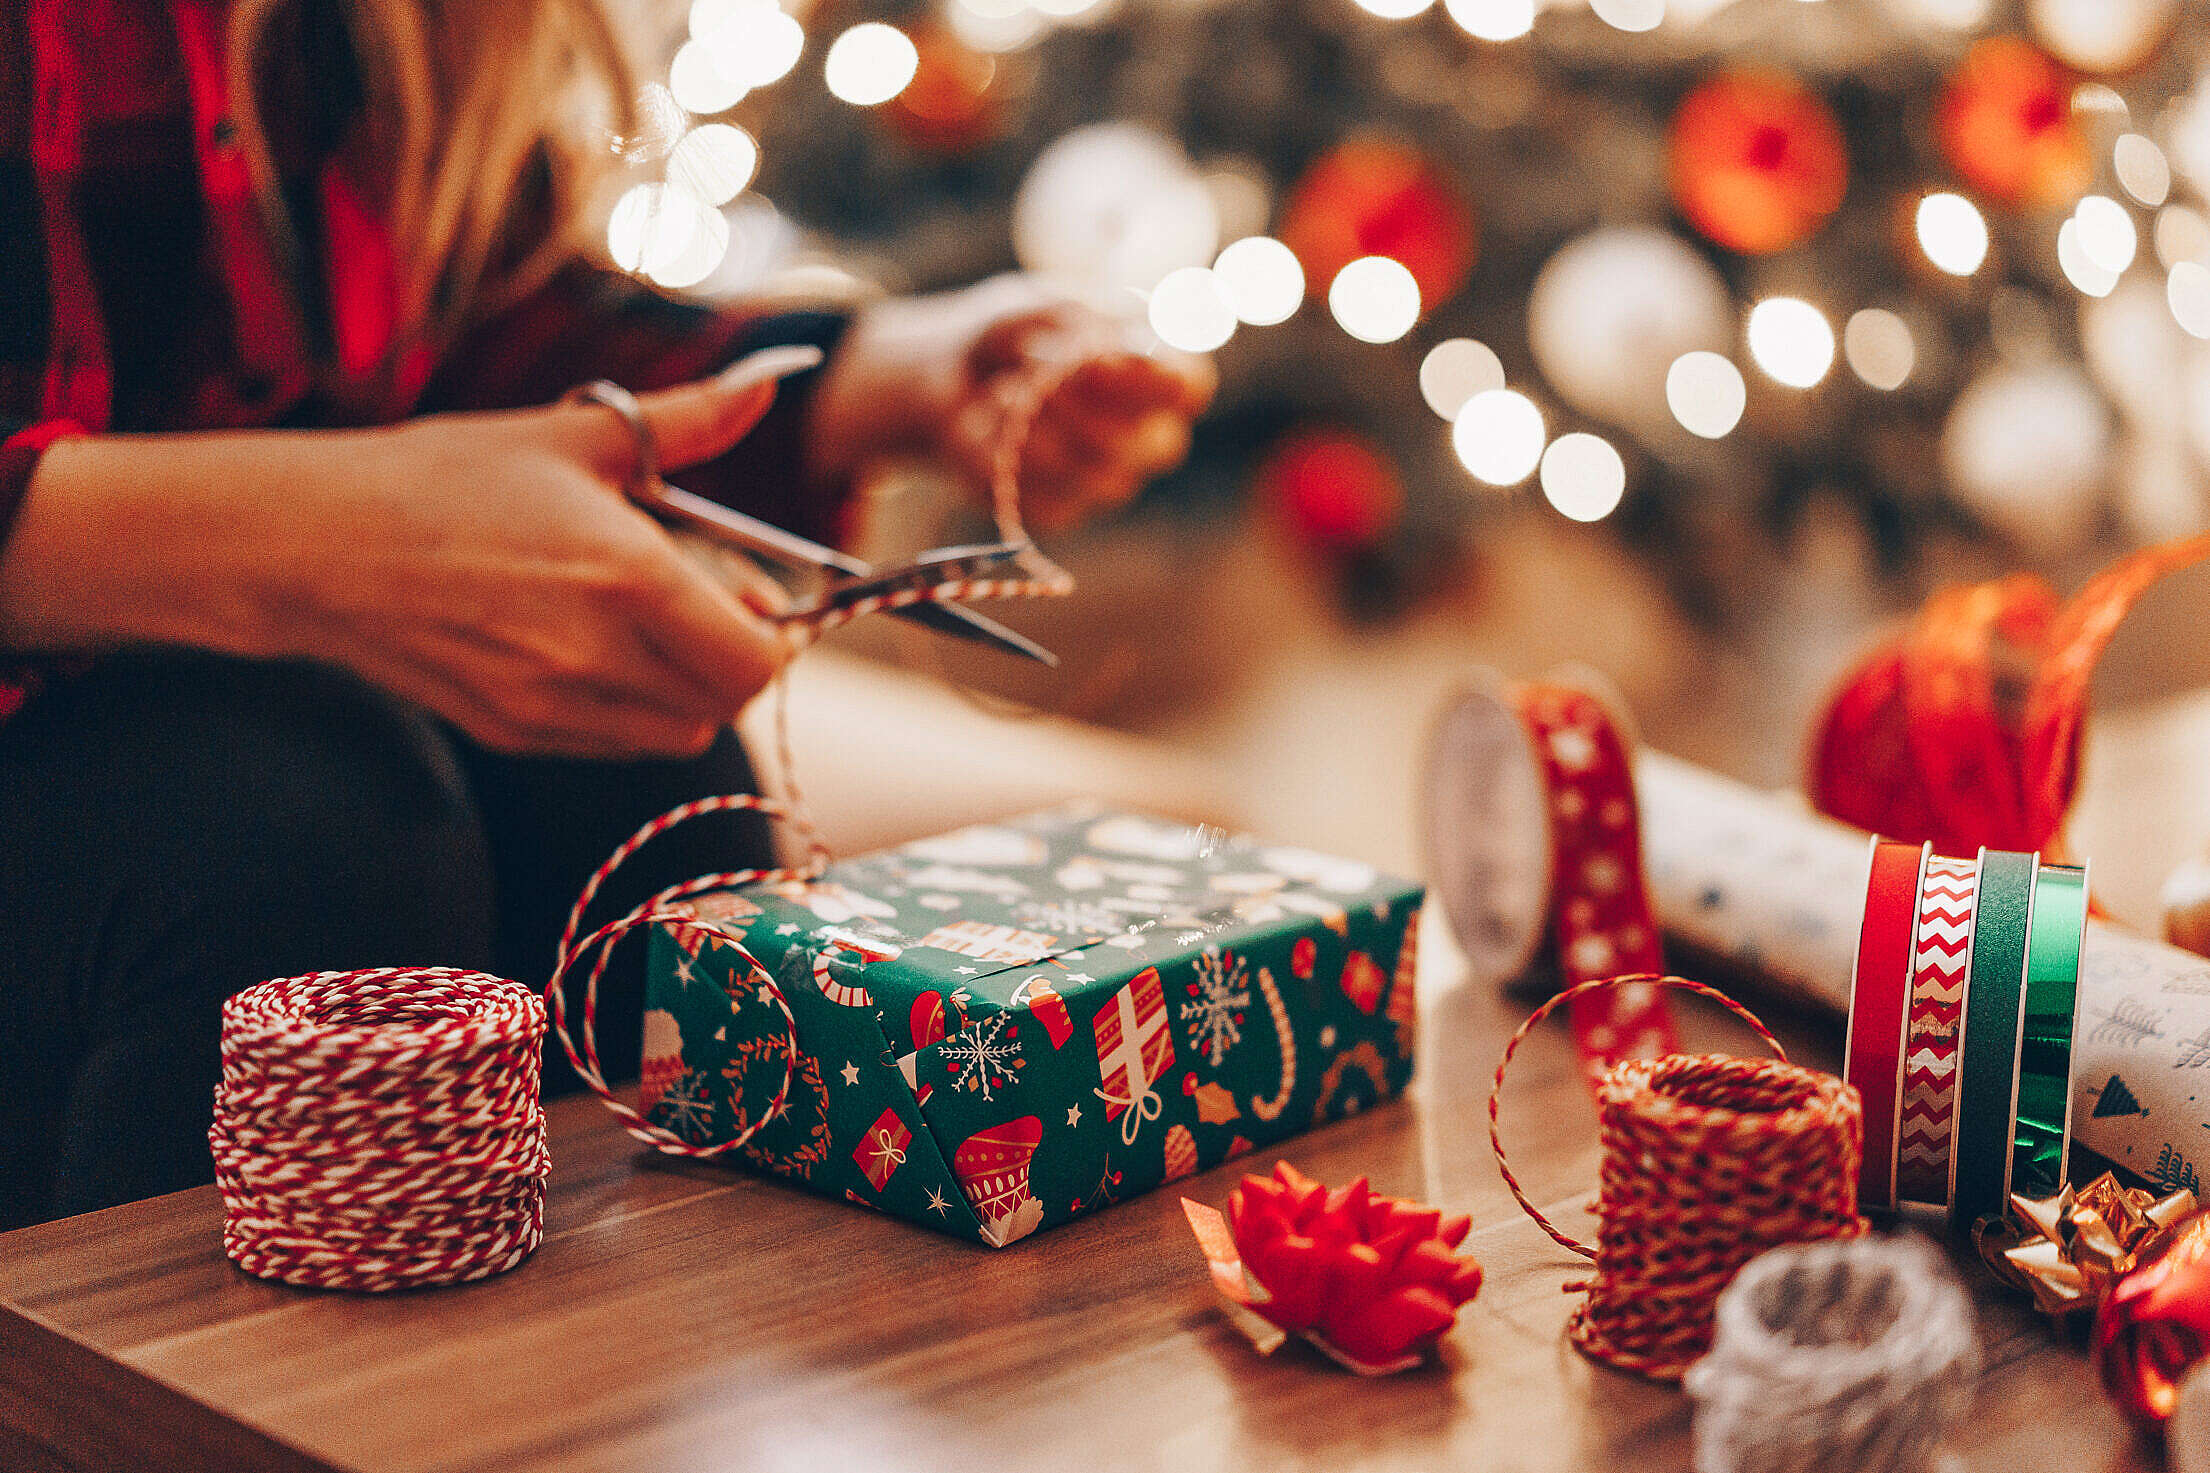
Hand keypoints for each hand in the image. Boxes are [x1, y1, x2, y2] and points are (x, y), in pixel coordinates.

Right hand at [0, 368, 798, 758]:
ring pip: (673, 732)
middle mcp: (597, 656)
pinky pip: (612, 742)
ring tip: (649, 624)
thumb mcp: (574, 435)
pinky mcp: (514, 733)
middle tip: (714, 608)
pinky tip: (594, 648)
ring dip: (686, 688)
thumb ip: (688, 420)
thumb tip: (769, 381)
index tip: (757, 598)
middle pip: (723, 703)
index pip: (753, 660)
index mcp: (628, 577)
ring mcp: (552, 706)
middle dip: (736, 661)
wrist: (314, 544)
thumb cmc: (444, 478)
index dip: (774, 637)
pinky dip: (630, 708)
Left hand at [808, 275, 1215, 533]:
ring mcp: (1107, 478)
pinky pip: (1047, 498)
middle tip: (1033, 366)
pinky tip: (988, 425)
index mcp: (1158, 374)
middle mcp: (1147, 435)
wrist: (944, 375)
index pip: (1191, 388)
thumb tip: (1105, 354)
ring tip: (1004, 389)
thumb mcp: (1036, 306)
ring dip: (1040, 427)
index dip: (1158, 381)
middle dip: (1085, 405)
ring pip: (1099, 477)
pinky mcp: (1059, 508)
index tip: (1101, 359)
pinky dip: (1005, 456)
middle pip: (1156, 447)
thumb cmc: (1009, 334)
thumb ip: (1075, 323)